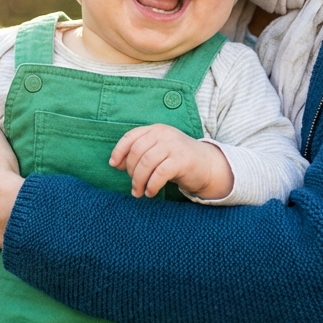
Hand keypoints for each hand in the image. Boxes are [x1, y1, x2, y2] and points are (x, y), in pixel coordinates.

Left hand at [109, 124, 233, 199]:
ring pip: (146, 163)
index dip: (119, 151)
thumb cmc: (177, 160)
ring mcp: (174, 146)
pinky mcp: (182, 160)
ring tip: (139, 192)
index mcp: (156, 130)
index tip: (114, 165)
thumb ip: (139, 155)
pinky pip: (159, 173)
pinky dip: (151, 185)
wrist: (208, 166)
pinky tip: (150, 192)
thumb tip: (116, 164)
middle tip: (133, 185)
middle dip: (131, 171)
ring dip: (138, 180)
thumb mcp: (157, 153)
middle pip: (137, 151)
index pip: (131, 137)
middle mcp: (164, 134)